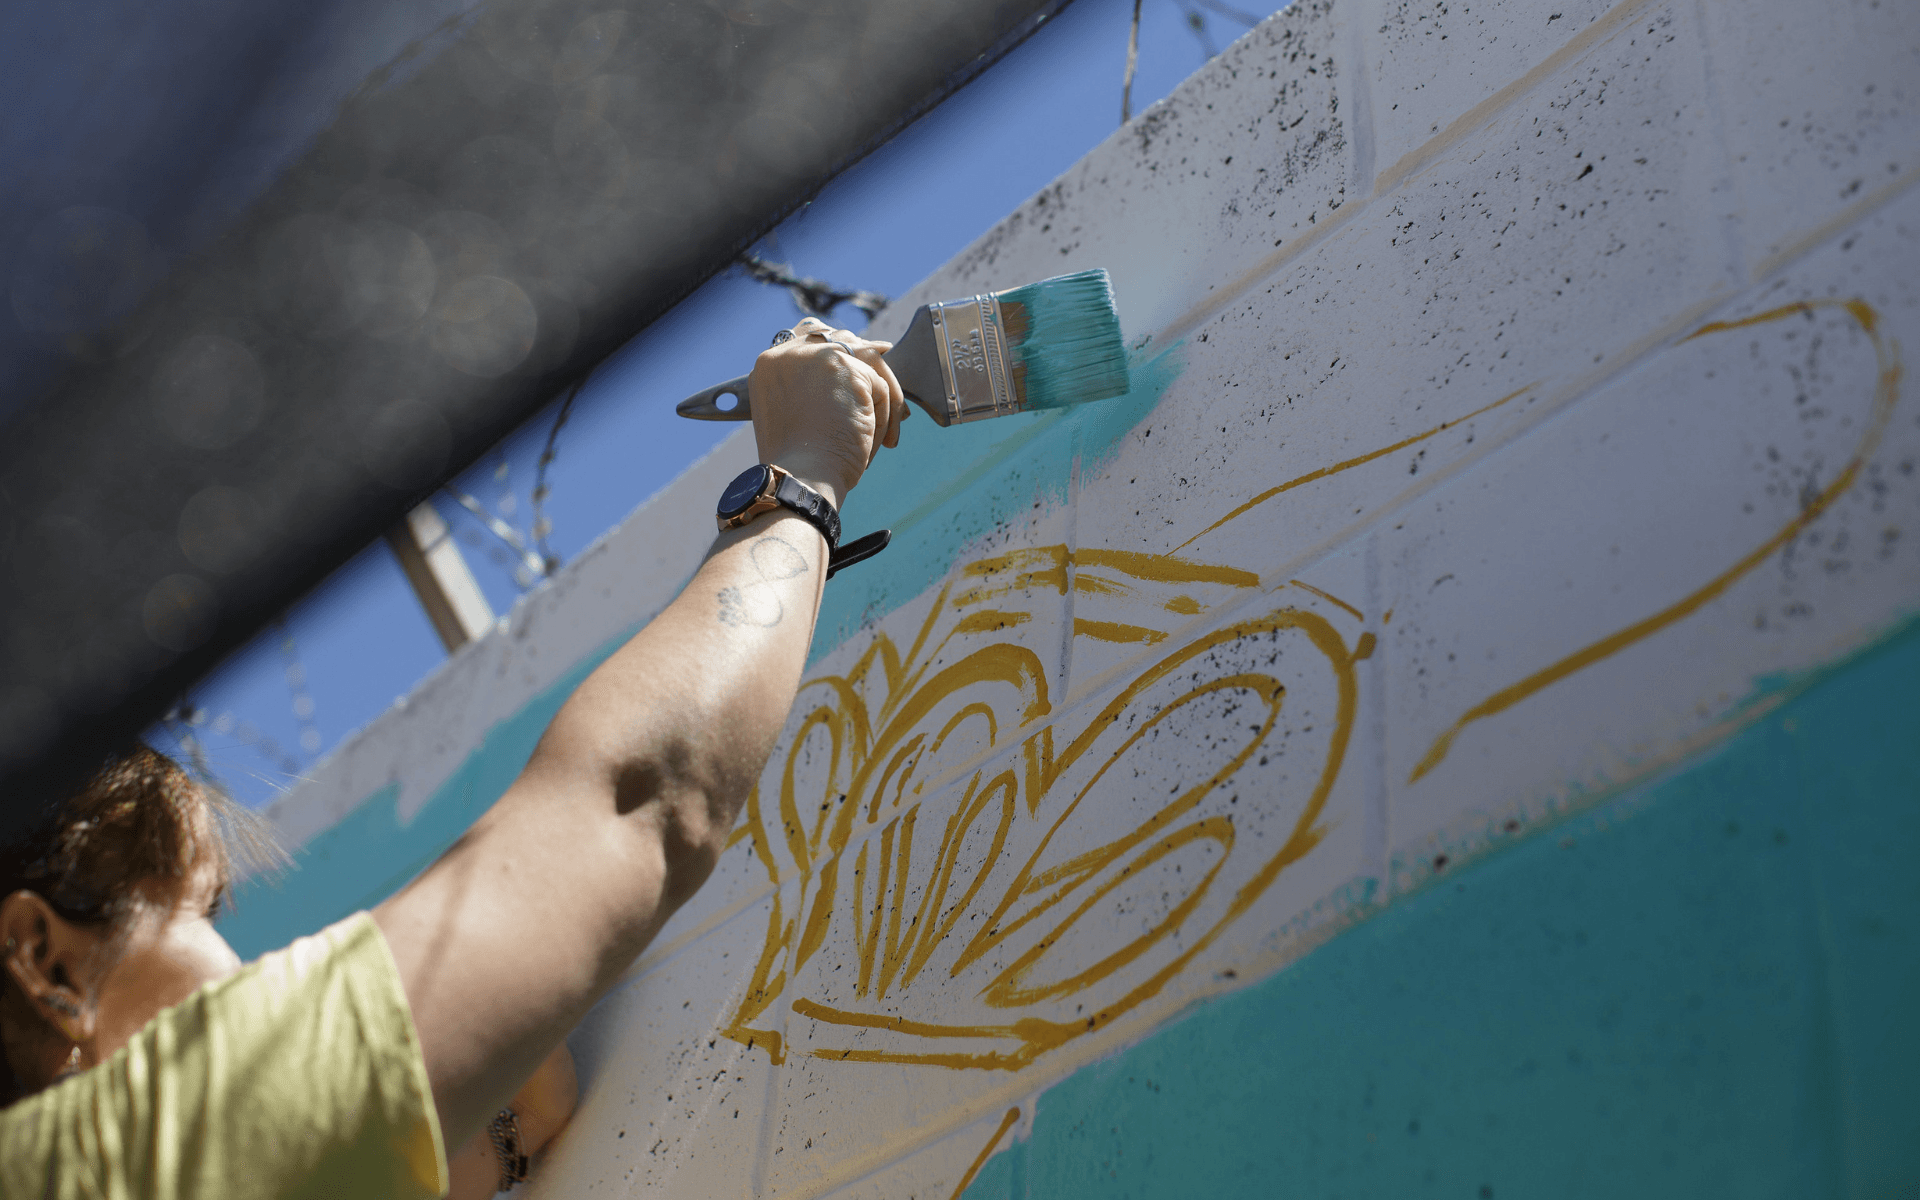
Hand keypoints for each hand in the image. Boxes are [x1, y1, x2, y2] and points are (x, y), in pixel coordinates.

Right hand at [748, 317, 907, 504]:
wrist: (801, 479)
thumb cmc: (798, 463)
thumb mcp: (795, 416)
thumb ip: (813, 389)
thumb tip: (857, 379)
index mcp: (770, 365)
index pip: (809, 336)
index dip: (841, 349)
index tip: (868, 357)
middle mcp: (790, 354)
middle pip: (844, 342)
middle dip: (870, 368)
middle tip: (890, 395)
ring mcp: (819, 357)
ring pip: (868, 365)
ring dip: (881, 400)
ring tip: (882, 434)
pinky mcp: (847, 370)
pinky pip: (881, 388)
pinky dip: (884, 418)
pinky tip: (878, 442)